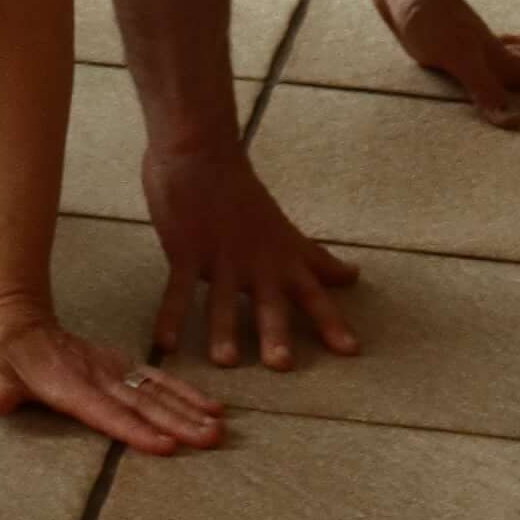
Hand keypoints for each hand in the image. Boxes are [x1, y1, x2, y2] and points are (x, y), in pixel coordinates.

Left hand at [0, 304, 223, 455]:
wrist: (10, 317)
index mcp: (64, 383)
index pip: (103, 411)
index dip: (133, 429)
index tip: (166, 445)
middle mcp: (93, 375)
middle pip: (140, 402)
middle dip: (177, 421)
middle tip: (211, 439)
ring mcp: (108, 368)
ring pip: (153, 390)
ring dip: (186, 407)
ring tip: (218, 427)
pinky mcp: (116, 366)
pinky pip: (154, 379)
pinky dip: (182, 391)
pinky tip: (207, 405)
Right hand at [142, 141, 361, 367]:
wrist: (200, 154)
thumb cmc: (241, 193)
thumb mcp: (285, 231)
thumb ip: (315, 260)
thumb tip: (354, 276)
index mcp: (280, 259)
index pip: (313, 293)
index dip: (331, 322)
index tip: (350, 351)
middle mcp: (255, 264)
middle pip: (269, 303)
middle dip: (276, 334)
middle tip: (281, 365)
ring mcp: (220, 259)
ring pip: (223, 300)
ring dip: (224, 330)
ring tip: (226, 361)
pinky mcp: (186, 253)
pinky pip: (178, 290)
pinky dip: (170, 317)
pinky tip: (165, 343)